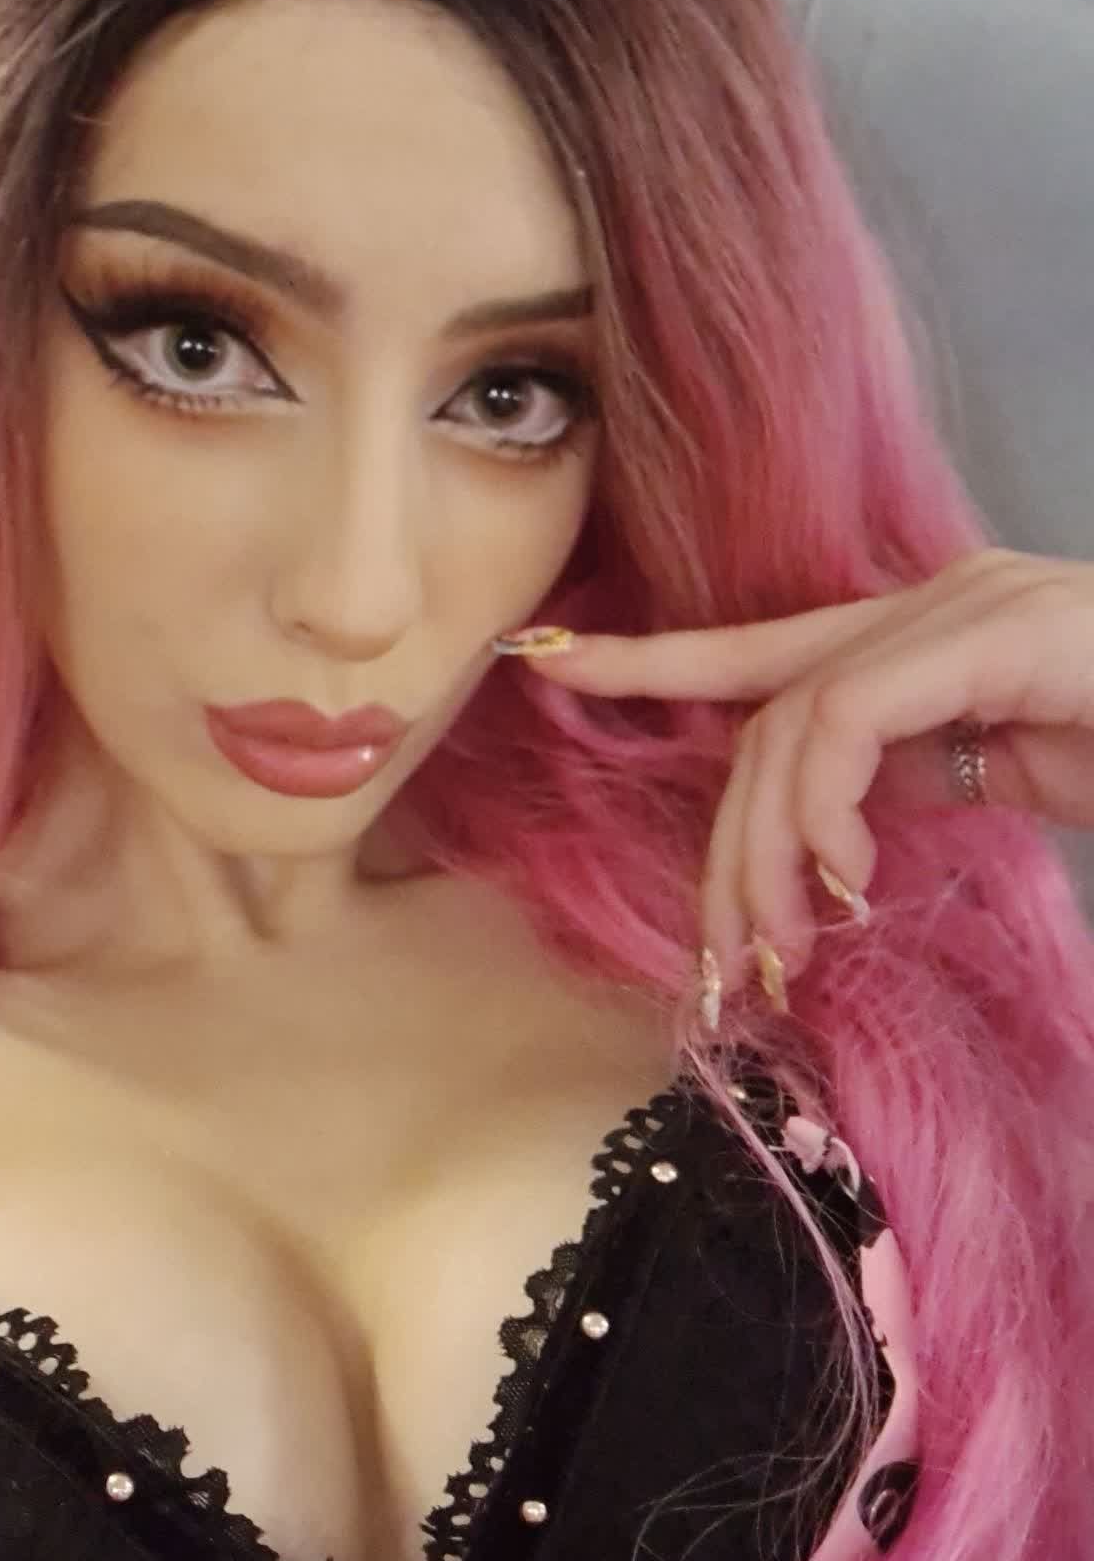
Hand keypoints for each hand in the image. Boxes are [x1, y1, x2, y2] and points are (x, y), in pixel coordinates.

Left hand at [498, 547, 1093, 985]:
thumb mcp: (1013, 777)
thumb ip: (920, 778)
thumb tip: (834, 837)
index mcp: (929, 631)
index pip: (764, 646)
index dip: (651, 655)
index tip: (546, 658)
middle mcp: (936, 600)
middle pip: (764, 711)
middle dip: (727, 844)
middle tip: (735, 960)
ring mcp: (969, 607)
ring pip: (791, 719)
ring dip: (767, 850)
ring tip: (790, 948)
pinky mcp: (998, 633)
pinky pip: (849, 715)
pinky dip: (823, 809)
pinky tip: (847, 884)